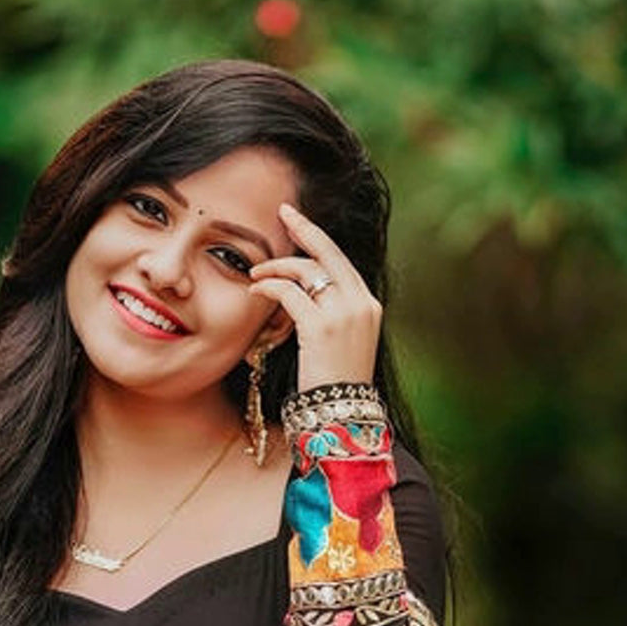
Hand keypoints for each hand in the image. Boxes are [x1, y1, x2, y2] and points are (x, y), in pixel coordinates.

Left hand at [247, 202, 381, 392]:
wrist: (341, 412)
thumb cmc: (337, 382)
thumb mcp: (346, 342)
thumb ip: (335, 314)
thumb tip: (307, 293)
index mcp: (370, 305)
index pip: (342, 262)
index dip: (319, 239)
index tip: (301, 222)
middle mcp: (362, 303)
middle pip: (329, 252)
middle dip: (304, 228)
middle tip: (283, 213)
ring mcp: (344, 313)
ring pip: (307, 270)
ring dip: (277, 267)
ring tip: (257, 274)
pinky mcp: (321, 326)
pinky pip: (289, 293)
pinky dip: (269, 286)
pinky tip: (256, 289)